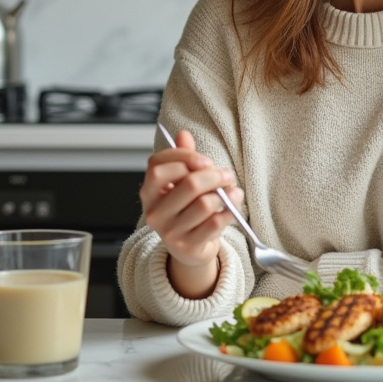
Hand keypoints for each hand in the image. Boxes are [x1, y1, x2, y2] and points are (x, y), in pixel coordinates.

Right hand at [139, 129, 243, 296]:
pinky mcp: (188, 246)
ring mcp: (170, 231)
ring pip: (205, 204)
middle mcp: (155, 212)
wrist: (189, 248)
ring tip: (232, 191)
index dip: (184, 157)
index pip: (158, 165)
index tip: (205, 160)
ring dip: (225, 194)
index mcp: (149, 191)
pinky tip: (233, 205)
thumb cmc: (186, 209)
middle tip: (227, 174)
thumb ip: (182, 158)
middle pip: (189, 184)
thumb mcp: (181, 182)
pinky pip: (215, 223)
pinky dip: (230, 210)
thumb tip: (182, 134)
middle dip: (215, 176)